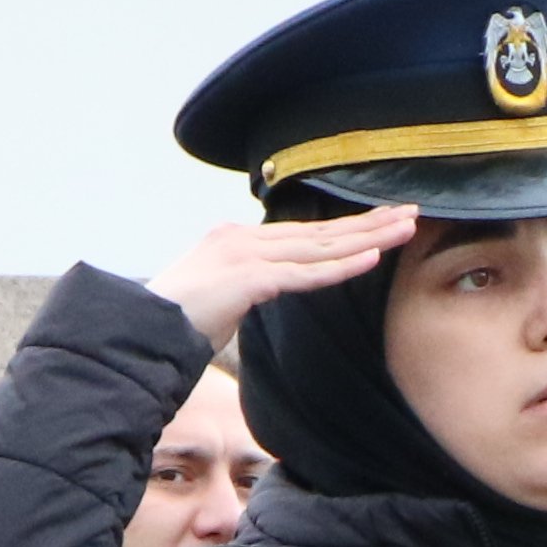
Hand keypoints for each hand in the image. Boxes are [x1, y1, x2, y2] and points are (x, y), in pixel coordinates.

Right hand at [149, 204, 416, 346]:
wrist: (137, 333)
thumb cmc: (172, 325)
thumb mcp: (216, 298)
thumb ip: (244, 288)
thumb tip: (259, 292)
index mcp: (237, 241)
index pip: (303, 233)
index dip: (345, 228)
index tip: (380, 222)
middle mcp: (244, 240)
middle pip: (319, 232)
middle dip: (368, 223)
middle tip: (409, 213)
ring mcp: (246, 256)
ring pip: (320, 247)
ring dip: (367, 238)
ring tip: (404, 229)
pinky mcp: (249, 280)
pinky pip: (305, 275)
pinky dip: (341, 267)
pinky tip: (373, 258)